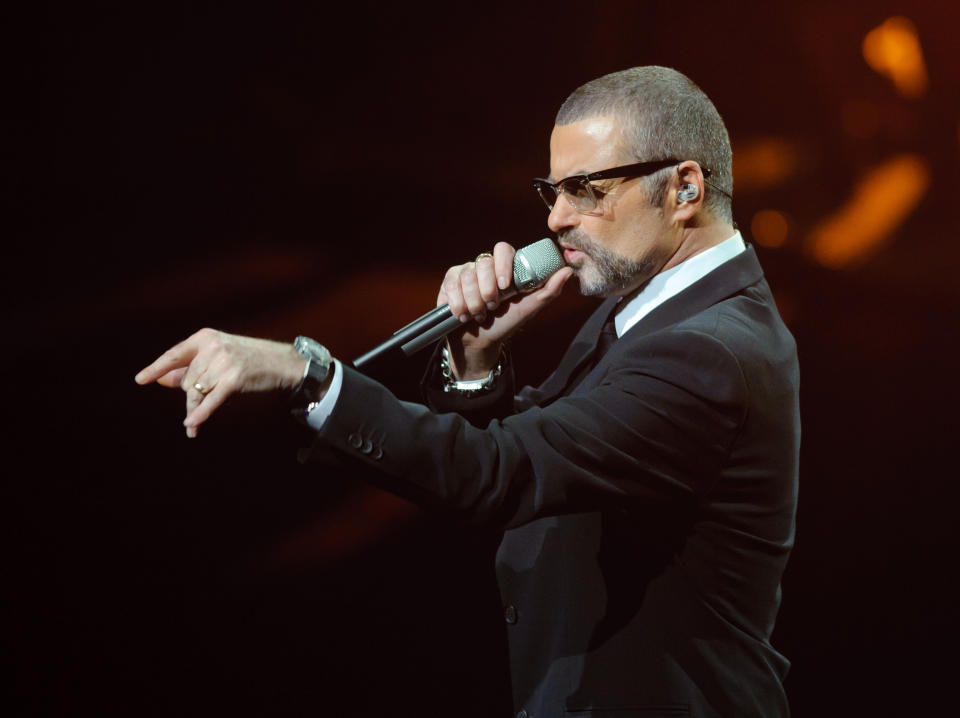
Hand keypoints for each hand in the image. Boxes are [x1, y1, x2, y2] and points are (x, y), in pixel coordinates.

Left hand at [135, 328, 307, 437]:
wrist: (281, 362)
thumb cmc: (247, 360)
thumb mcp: (217, 357)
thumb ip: (190, 367)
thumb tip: (161, 379)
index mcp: (205, 337)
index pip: (174, 355)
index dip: (156, 369)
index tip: (140, 380)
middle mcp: (213, 347)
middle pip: (186, 380)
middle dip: (190, 394)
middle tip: (202, 402)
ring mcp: (224, 362)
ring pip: (196, 392)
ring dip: (195, 407)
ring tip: (195, 420)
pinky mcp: (235, 379)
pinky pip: (211, 400)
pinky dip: (200, 413)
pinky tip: (192, 425)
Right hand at [439, 241, 572, 378]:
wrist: (480, 342)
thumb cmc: (507, 323)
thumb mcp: (529, 309)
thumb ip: (548, 291)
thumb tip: (567, 271)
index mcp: (505, 267)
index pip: (503, 249)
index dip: (503, 265)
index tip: (505, 286)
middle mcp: (485, 266)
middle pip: (483, 263)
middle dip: (487, 289)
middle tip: (492, 307)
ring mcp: (466, 272)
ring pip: (466, 276)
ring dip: (473, 301)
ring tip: (479, 315)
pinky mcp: (450, 282)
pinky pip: (451, 285)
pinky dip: (458, 303)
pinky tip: (462, 315)